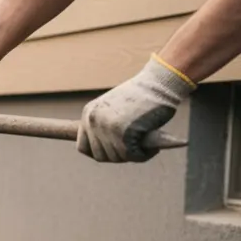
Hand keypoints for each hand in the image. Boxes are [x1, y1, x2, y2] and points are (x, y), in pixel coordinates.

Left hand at [77, 55, 194, 162]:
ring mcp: (108, 128)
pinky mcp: (125, 134)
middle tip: (134, 147)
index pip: (82, 147)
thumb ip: (104, 124)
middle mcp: (93, 121)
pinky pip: (132, 156)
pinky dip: (144, 156)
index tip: (114, 150)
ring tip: (143, 145)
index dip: (100, 152)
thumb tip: (104, 147)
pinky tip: (153, 149)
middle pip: (100, 156)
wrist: (158, 82)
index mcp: (88, 114)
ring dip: (131, 155)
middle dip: (118, 155)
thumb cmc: (142, 94)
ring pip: (116, 158)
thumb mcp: (113, 107)